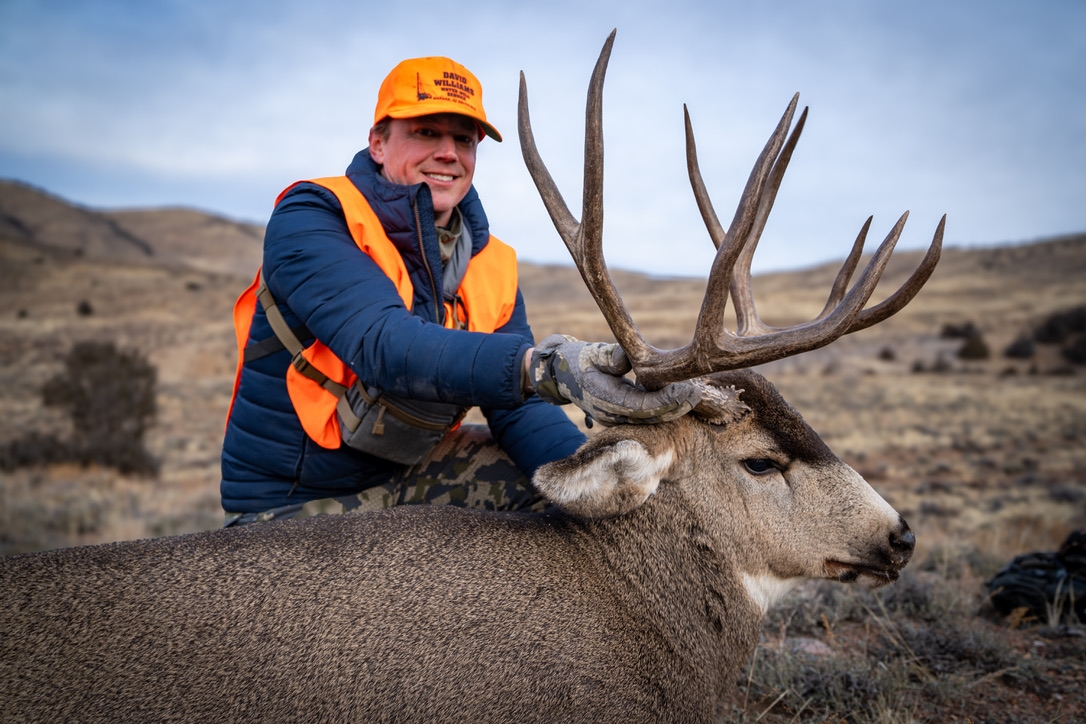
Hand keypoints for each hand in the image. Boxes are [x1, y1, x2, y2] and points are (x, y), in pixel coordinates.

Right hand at [526, 334, 701, 425]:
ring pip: (652, 418)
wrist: (560, 374)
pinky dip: (666, 406)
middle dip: (676, 407)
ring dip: (674, 408)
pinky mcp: (624, 412)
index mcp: (604, 399)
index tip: (686, 390)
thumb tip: (627, 360)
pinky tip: (683, 395)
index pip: (641, 406)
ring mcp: (618, 416)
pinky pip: (648, 413)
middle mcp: (612, 413)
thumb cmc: (576, 360)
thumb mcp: (588, 352)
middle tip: (698, 392)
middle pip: (651, 417)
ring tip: (695, 393)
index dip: (665, 401)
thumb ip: (607, 355)